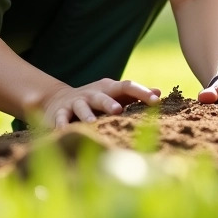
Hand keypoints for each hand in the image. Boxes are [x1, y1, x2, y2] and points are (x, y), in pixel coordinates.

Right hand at [39, 79, 161, 127]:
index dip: (141, 92)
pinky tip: (63, 130)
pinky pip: (61, 118)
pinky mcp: (60, 112)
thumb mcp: (114, 95)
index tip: (156, 100)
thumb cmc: (96, 100)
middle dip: (109, 103)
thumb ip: (135, 94)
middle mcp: (93, 93)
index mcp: (109, 88)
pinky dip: (61, 123)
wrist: (57, 100)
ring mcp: (76, 102)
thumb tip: (159, 92)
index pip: (127, 87)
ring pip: (81, 106)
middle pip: (102, 96)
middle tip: (118, 110)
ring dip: (86, 114)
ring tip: (91, 123)